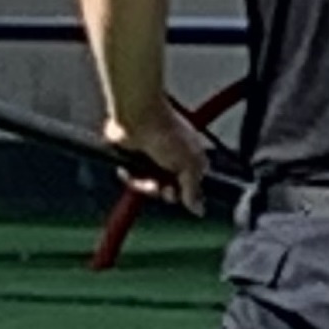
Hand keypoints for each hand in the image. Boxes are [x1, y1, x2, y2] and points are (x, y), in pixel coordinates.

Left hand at [106, 102, 208, 216]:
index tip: (182, 195)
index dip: (186, 194)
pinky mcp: (133, 161)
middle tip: (164, 188)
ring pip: (149, 186)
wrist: (138, 118)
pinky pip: (132, 179)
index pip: (191, 187)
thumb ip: (194, 190)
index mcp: (191, 159)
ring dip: (146, 186)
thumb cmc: (167, 134)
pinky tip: (130, 171)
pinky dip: (130, 178)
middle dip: (166, 193)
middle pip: (170, 190)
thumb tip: (199, 210)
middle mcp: (173, 161)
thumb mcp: (189, 165)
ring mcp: (152, 161)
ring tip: (146, 180)